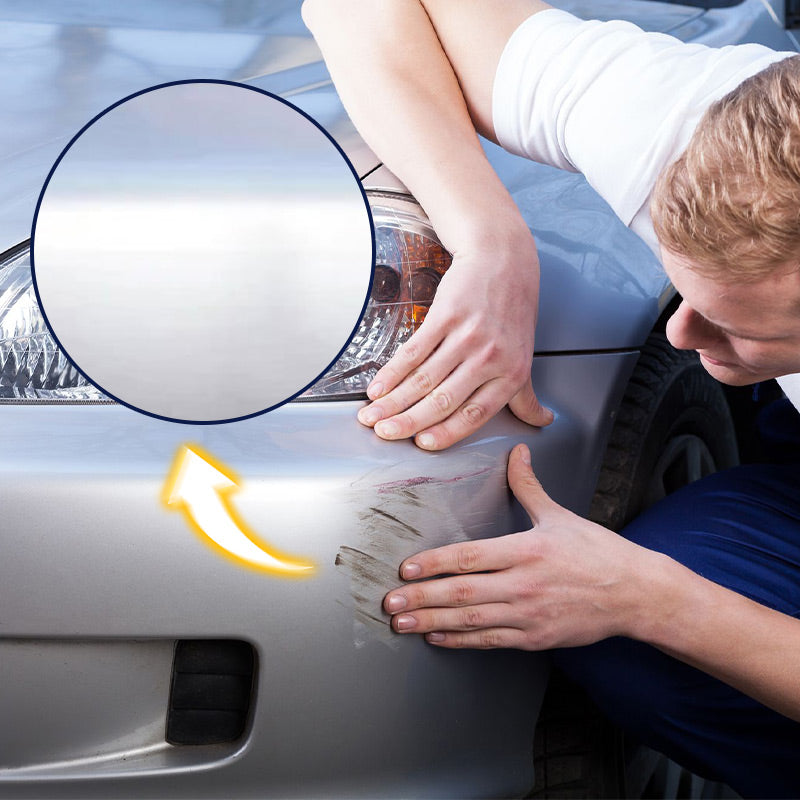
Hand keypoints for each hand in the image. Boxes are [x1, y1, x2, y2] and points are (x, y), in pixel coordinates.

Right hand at [357, 232, 552, 450]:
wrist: (503, 260)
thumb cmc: (513, 311)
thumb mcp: (525, 356)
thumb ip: (526, 395)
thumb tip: (542, 421)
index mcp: (510, 374)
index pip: (474, 414)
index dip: (445, 433)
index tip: (422, 444)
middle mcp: (489, 358)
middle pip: (443, 400)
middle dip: (408, 422)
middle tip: (385, 434)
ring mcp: (467, 336)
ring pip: (423, 379)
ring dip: (392, 401)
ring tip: (372, 415)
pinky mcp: (445, 316)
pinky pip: (414, 351)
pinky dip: (392, 372)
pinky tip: (378, 386)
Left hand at [382, 444, 654, 648]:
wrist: (635, 594)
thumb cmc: (598, 553)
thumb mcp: (560, 515)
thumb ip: (529, 486)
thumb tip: (517, 452)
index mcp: (526, 550)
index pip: (469, 557)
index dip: (434, 563)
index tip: (406, 568)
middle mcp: (523, 584)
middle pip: (462, 593)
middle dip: (421, 598)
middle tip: (390, 602)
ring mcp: (528, 615)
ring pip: (471, 621)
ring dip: (432, 623)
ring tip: (402, 625)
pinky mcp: (536, 638)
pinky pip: (491, 641)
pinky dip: (461, 642)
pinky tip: (438, 639)